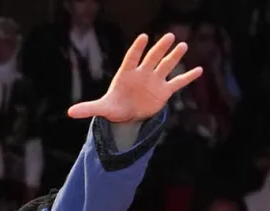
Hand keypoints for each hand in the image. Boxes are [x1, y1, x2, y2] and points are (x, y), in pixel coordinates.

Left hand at [67, 33, 202, 122]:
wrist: (126, 115)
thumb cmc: (113, 107)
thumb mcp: (101, 109)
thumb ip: (88, 108)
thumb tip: (70, 112)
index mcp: (126, 75)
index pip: (131, 59)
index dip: (137, 49)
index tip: (143, 37)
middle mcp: (142, 74)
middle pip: (152, 58)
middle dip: (159, 48)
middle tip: (169, 36)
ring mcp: (154, 81)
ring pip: (165, 66)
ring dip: (174, 57)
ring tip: (182, 45)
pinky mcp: (164, 91)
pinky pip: (178, 82)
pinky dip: (187, 77)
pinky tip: (199, 70)